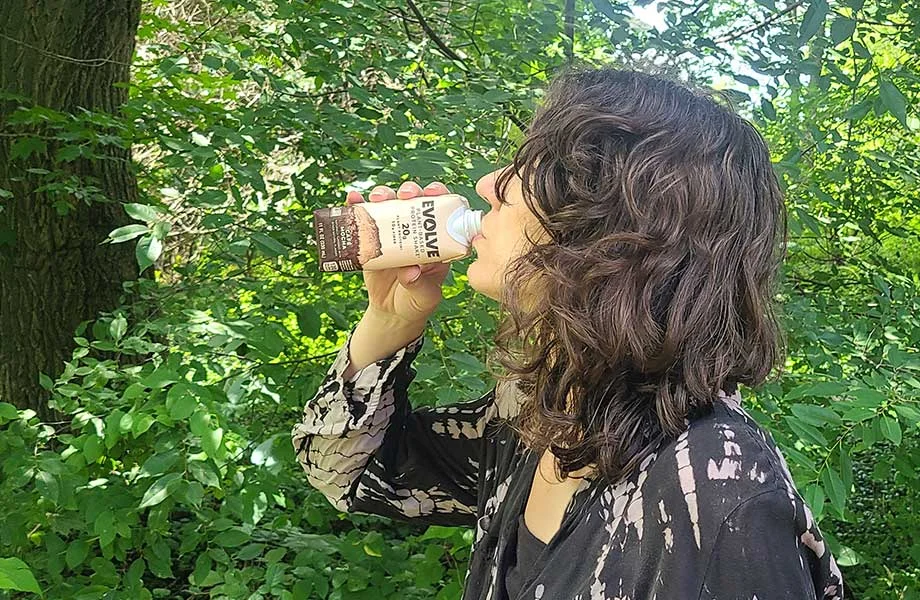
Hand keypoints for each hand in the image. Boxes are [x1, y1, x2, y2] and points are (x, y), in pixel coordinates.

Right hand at [345, 181, 452, 324]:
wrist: (392, 312)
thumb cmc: (416, 302)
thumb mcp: (424, 297)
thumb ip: (419, 285)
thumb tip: (410, 272)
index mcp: (437, 241)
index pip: (442, 212)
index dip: (440, 197)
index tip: (433, 192)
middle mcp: (416, 231)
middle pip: (415, 201)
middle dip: (410, 191)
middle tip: (405, 195)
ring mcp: (393, 233)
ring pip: (390, 204)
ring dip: (385, 194)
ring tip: (378, 197)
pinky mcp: (372, 239)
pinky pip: (364, 219)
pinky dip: (357, 206)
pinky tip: (352, 199)